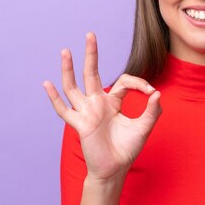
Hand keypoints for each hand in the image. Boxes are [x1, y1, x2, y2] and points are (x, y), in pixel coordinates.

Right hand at [43, 32, 161, 180]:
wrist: (115, 170)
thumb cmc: (127, 149)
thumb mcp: (144, 128)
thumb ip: (152, 111)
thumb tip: (157, 93)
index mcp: (113, 102)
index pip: (123, 81)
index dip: (138, 83)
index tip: (150, 91)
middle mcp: (97, 103)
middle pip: (91, 73)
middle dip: (91, 54)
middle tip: (90, 34)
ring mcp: (86, 112)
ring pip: (73, 87)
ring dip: (69, 69)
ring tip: (65, 51)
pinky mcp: (80, 125)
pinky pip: (64, 110)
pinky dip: (54, 98)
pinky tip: (47, 84)